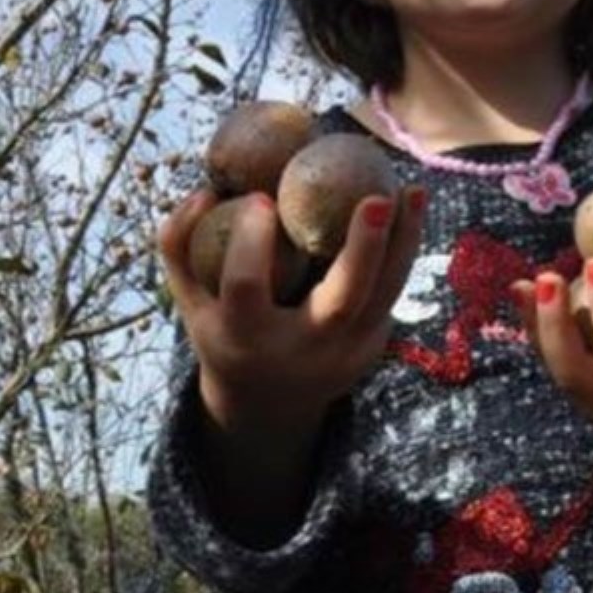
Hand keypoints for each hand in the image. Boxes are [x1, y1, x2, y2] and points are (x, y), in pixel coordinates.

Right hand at [158, 185, 426, 432]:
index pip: (246, 288)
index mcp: (245, 338)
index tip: (260, 198)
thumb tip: (207, 189)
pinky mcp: (375, 345)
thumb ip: (179, 244)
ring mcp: (347, 352)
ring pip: (385, 295)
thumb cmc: (224, 331)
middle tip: (377, 198)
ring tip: (413, 189)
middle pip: (342, 302)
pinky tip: (412, 207)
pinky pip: (394, 290)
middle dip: (363, 249)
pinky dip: (404, 248)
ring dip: (404, 240)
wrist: (270, 403)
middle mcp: (302, 350)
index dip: (250, 242)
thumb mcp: (190, 299)